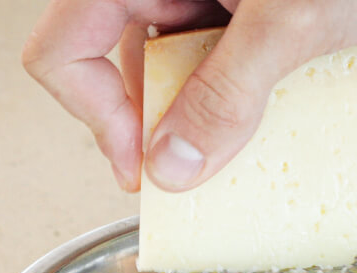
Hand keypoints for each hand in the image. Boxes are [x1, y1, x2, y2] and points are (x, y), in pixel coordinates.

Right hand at [22, 0, 356, 191]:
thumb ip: (228, 93)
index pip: (64, 49)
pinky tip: (273, 109)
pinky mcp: (231, 8)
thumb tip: (172, 167)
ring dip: (203, 118)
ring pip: (168, 73)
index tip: (145, 172)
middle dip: (158, 127)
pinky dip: (234, 98)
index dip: (97, 119)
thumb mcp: (292, 21)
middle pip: (115, 67)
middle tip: (203, 170)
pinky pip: (209, 65)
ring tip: (253, 133)